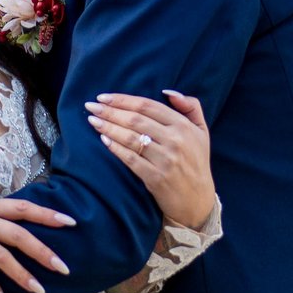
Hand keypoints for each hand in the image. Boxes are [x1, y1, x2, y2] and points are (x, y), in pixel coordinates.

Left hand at [87, 91, 213, 228]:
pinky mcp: (156, 177)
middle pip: (136, 120)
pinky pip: (131, 159)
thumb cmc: (197, 162)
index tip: (103, 97)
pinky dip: (116, 148)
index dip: (123, 99)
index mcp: (184, 126)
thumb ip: (190, 106)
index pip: (148, 106)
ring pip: (131, 138)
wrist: (198, 201)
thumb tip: (167, 91)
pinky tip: (104, 139)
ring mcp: (165, 160)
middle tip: (90, 106)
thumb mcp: (201, 131)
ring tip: (92, 121)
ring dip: (109, 127)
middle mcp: (175, 140)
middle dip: (110, 111)